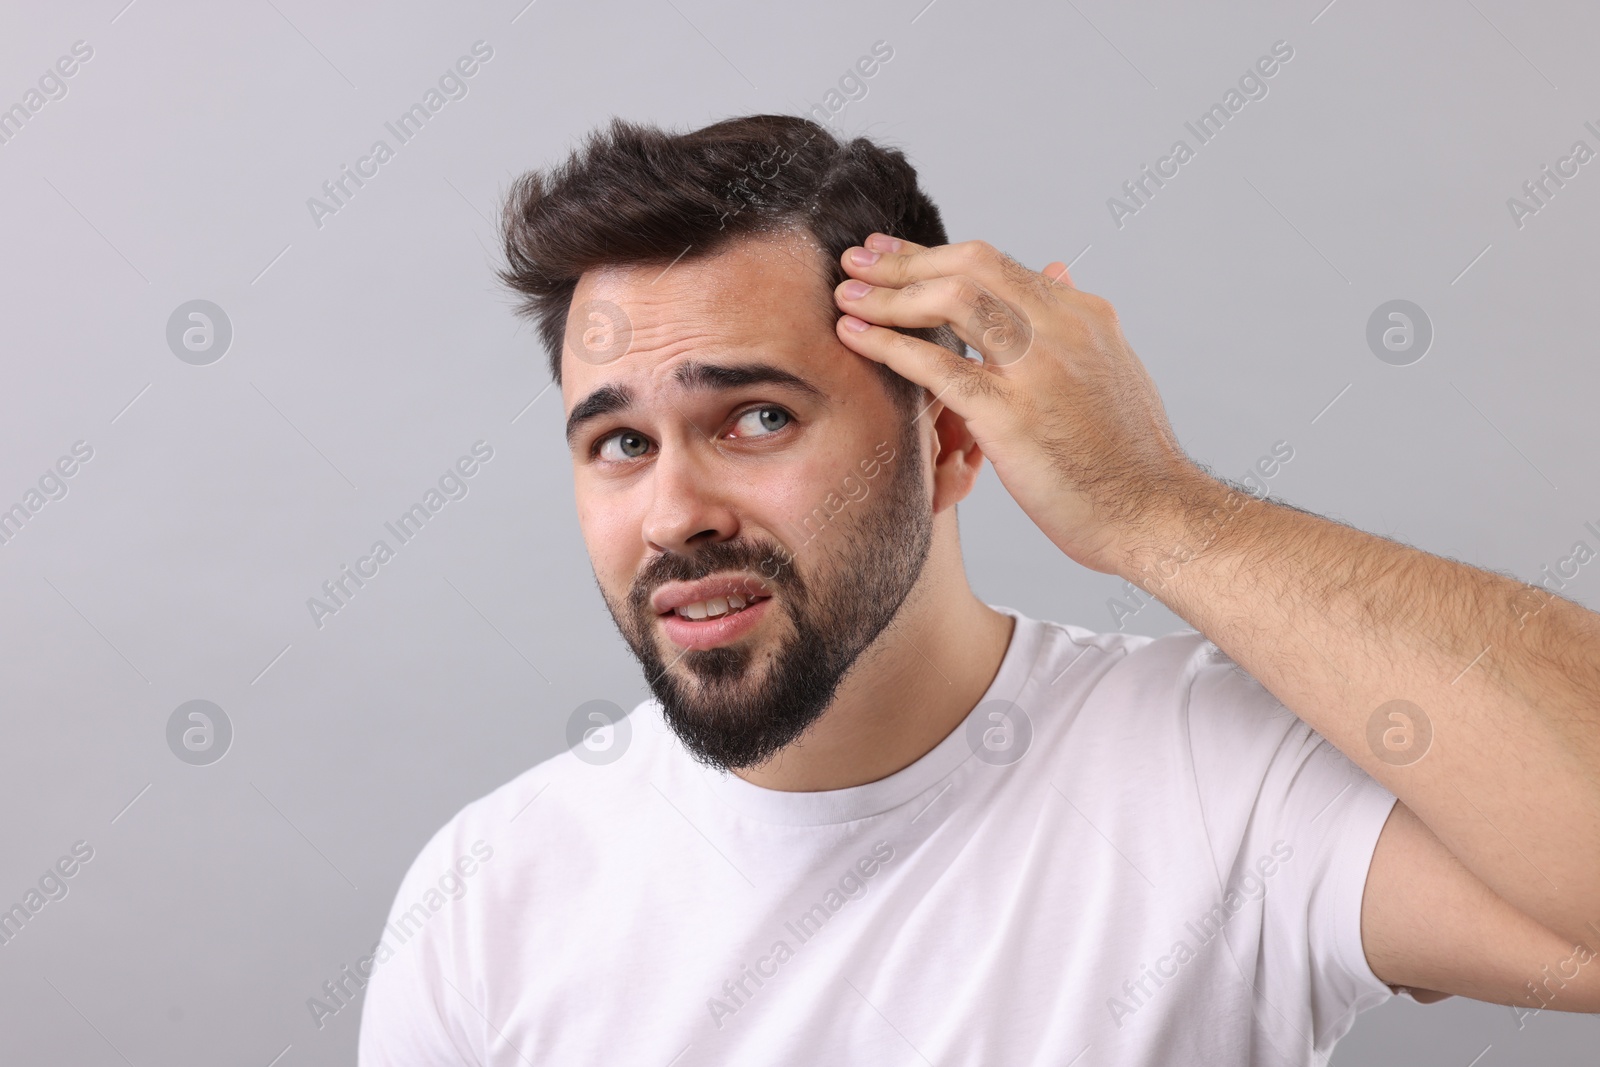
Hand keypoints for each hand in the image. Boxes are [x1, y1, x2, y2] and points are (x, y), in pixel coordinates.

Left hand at [833, 233, 1209, 575]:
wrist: (1157, 515)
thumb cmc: (1128, 457)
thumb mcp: (1111, 369)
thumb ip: (1075, 321)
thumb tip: (1056, 267)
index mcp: (1083, 314)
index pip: (996, 263)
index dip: (935, 254)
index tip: (891, 253)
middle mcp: (1063, 328)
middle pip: (969, 265)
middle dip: (904, 260)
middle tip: (854, 258)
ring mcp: (1039, 369)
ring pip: (953, 301)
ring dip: (889, 294)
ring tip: (845, 294)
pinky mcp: (1014, 416)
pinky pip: (940, 366)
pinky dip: (889, 345)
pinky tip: (854, 336)